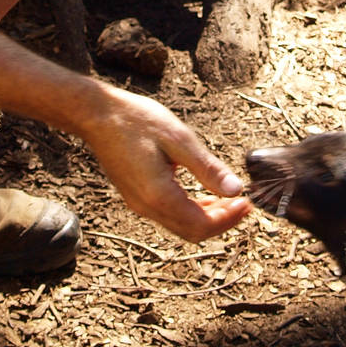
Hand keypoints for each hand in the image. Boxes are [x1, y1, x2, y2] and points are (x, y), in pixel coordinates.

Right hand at [79, 88, 251, 241]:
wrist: (97, 115)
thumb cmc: (136, 121)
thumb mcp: (178, 139)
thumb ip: (207, 168)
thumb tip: (235, 190)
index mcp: (159, 195)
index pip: (201, 224)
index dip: (228, 218)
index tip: (248, 203)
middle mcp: (147, 207)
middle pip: (192, 231)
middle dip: (222, 221)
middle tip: (244, 203)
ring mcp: (139, 204)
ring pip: (181, 226)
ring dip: (208, 217)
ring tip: (229, 199)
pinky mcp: (137, 197)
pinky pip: (169, 215)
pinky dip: (191, 210)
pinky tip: (205, 194)